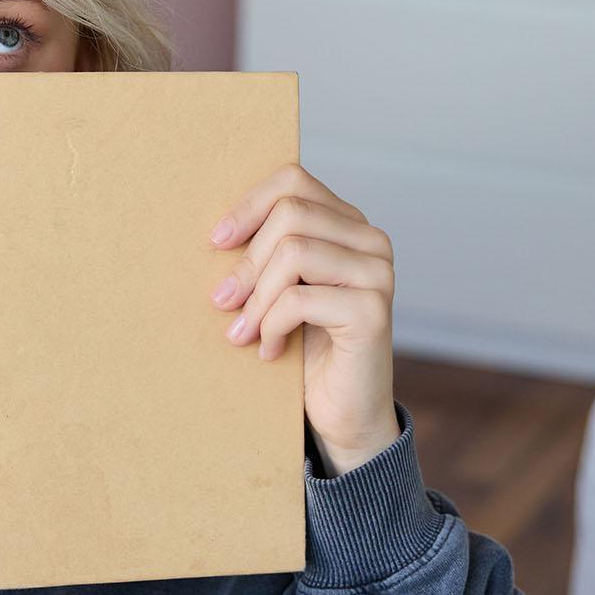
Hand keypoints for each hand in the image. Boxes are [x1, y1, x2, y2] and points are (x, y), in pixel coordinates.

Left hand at [209, 165, 398, 474]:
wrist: (341, 413)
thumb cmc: (305, 348)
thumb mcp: (280, 290)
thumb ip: (266, 253)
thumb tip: (216, 233)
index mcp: (348, 226)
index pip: (294, 181)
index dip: (249, 205)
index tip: (217, 242)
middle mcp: (371, 242)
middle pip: (290, 214)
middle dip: (247, 262)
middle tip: (223, 302)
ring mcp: (378, 274)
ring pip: (293, 252)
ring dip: (256, 298)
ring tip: (243, 332)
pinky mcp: (372, 311)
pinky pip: (300, 299)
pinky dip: (272, 325)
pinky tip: (269, 350)